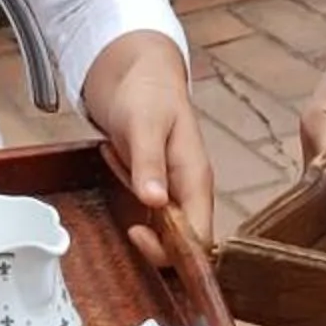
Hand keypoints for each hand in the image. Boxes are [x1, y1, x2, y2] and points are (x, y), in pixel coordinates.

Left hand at [85, 32, 215, 240]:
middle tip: (128, 228)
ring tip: (124, 198)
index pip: (200, 238)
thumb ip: (150, 163)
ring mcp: (178, 193)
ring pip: (172, 236)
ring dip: (148, 233)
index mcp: (196, 179)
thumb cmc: (148, 94)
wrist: (143, 75)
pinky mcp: (163, 191)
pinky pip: (157, 220)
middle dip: (158, 247)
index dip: (173, 250)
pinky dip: (141, 218)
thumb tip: (155, 201)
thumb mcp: (145, 124)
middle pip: (188, 245)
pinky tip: (124, 193)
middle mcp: (192, 192)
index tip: (137, 233)